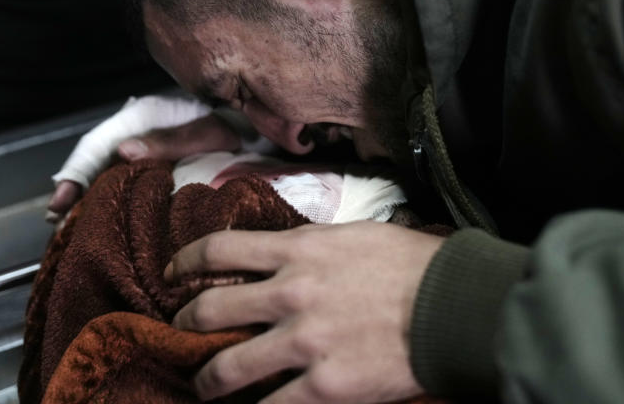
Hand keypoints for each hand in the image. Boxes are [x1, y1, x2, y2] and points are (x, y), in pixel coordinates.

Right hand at [46, 95, 242, 220]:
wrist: (257, 128)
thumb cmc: (234, 124)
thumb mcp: (206, 129)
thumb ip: (168, 140)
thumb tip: (123, 152)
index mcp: (140, 119)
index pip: (95, 147)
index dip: (75, 174)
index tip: (60, 203)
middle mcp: (136, 135)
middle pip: (95, 165)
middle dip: (75, 194)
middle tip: (59, 225)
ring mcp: (146, 154)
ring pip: (108, 177)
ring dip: (91, 202)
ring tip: (74, 230)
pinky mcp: (157, 170)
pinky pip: (128, 187)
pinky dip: (115, 204)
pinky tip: (107, 224)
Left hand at [166, 222, 444, 402]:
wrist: (450, 304)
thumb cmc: (412, 264)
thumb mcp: (355, 236)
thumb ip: (313, 245)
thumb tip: (288, 253)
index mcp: (299, 251)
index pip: (219, 249)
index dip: (185, 262)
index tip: (173, 273)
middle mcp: (290, 294)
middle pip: (211, 309)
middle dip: (187, 324)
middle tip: (182, 332)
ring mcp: (303, 342)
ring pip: (227, 367)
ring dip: (207, 381)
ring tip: (204, 387)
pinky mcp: (323, 385)